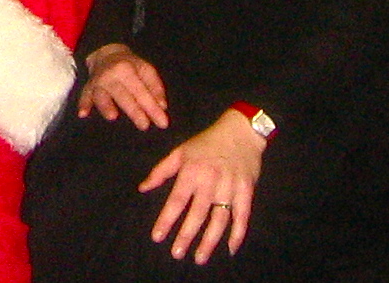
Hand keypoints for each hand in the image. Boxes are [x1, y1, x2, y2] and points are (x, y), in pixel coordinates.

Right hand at [77, 43, 168, 127]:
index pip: (142, 92)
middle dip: (134, 111)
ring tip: (112, 116)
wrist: (105, 54)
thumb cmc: (130, 66)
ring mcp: (98, 82)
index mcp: (127, 70)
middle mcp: (111, 75)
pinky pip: (84, 96)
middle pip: (124, 96)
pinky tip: (83, 114)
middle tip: (145, 126)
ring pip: (102, 95)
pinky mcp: (88, 88)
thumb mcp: (146, 70)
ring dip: (106, 105)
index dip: (152, 108)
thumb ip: (155, 87)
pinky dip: (83, 104)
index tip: (163, 123)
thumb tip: (162, 106)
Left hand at [140, 111, 266, 264]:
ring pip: (219, 219)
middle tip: (177, 253)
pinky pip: (243, 216)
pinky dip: (238, 233)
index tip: (157, 237)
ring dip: (209, 240)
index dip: (166, 220)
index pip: (176, 201)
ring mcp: (229, 187)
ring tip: (199, 257)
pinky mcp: (246, 191)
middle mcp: (210, 181)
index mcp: (191, 172)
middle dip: (186, 235)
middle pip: (197, 213)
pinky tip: (230, 248)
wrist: (240, 131)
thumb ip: (160, 171)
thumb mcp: (180, 151)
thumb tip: (142, 188)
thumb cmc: (206, 142)